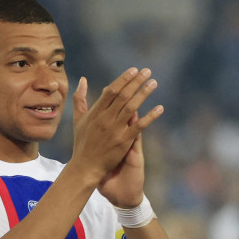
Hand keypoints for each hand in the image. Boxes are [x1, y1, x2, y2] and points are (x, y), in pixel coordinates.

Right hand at [71, 69, 162, 197]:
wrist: (85, 168)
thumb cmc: (82, 144)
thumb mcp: (78, 119)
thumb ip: (80, 99)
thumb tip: (83, 80)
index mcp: (96, 112)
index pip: (112, 90)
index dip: (124, 79)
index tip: (134, 70)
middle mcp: (106, 118)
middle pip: (123, 95)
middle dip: (136, 81)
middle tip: (147, 71)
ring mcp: (115, 130)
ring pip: (132, 107)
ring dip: (144, 93)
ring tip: (154, 83)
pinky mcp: (123, 141)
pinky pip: (139, 126)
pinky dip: (150, 116)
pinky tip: (160, 108)